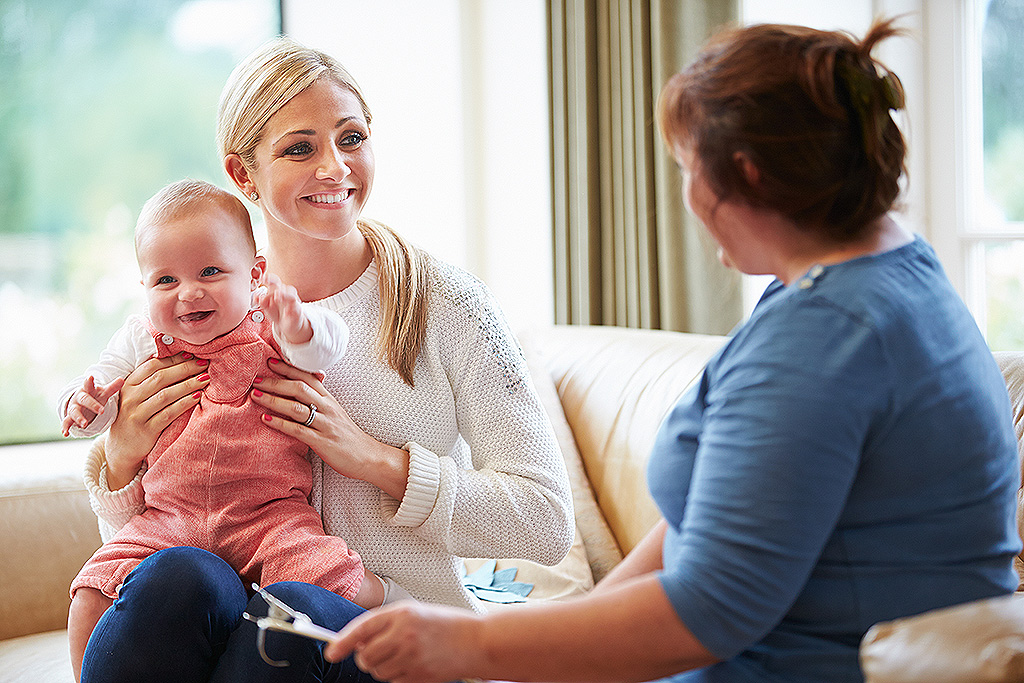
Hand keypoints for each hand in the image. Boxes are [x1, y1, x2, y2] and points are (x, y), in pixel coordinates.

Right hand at [62, 375, 124, 435]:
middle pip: (84, 399)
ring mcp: (74, 407)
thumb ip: (112, 387)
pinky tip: (65, 433)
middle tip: (101, 411)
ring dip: (79, 418)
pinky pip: (66, 422)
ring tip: (85, 424)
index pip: (89, 385)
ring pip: (74, 411)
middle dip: (92, 405)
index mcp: (88, 390)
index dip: (89, 381)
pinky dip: (65, 428)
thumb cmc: (95, 396)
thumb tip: (122, 379)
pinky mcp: (70, 417)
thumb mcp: (104, 392)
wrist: (83, 402)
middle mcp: (79, 398)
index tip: (90, 377)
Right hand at [105, 353, 210, 488]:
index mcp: (128, 385)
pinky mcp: (146, 429)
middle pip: (161, 378)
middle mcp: (131, 398)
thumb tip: (179, 359)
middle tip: (204, 364)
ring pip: (166, 395)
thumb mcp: (136, 396)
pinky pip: (169, 413)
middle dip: (185, 369)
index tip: (192, 355)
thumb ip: (151, 380)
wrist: (121, 447)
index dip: (173, 359)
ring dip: (189, 385)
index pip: (152, 366)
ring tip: (205, 379)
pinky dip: (184, 404)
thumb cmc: (135, 415)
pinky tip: (197, 397)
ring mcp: (137, 414)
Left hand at [250, 359, 409, 499]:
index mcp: (329, 400)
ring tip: (255, 396)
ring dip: (273, 400)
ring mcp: (325, 425)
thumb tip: (301, 389)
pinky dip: (280, 423)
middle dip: (275, 382)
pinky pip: (298, 430)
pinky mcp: (323, 442)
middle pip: (299, 388)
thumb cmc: (348, 436)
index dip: (288, 369)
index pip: (307, 377)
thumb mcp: (335, 413)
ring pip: (297, 407)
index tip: (270, 361)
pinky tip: (265, 419)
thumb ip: (319, 401)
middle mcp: (327, 408)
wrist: (368, 457)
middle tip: (255, 379)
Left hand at [259, 274, 311, 344]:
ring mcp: (292, 302)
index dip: (269, 278)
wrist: (287, 325)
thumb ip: (261, 301)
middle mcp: (285, 294)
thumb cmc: (277, 313)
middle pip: (281, 287)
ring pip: (291, 294)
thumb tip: (257, 296)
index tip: (263, 278)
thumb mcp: (266, 307)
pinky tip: (286, 312)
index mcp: (277, 291)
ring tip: (276, 298)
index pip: (274, 281)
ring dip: (283, 295)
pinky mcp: (297, 310)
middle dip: (274, 290)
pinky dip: (290, 309)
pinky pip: (296, 308)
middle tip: (267, 294)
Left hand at [324, 602, 482, 682]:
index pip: (362, 628)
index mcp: (401, 614)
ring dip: (382, 667)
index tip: (331, 652)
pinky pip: (394, 681)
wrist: (477, 641)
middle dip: (366, 657)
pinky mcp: (418, 675)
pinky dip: (397, 676)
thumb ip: (387, 624)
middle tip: (378, 651)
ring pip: (378, 671)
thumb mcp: (415, 613)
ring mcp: (411, 657)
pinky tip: (414, 664)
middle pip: (365, 656)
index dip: (342, 642)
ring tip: (403, 655)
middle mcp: (404, 634)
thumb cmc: (445, 624)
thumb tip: (357, 642)